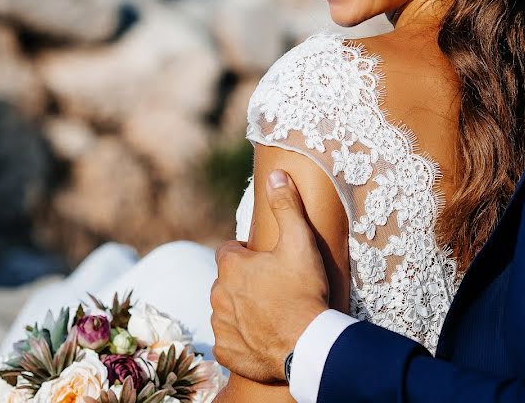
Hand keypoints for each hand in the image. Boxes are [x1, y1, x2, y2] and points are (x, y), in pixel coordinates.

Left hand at [211, 170, 329, 382]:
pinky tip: (263, 338)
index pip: (229, 251)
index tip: (267, 261)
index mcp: (231, 267)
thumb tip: (275, 173)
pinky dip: (242, 339)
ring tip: (272, 314)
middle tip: (274, 288)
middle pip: (227, 282)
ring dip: (242, 310)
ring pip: (226, 311)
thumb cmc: (304, 290)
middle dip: (245, 283)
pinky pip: (229, 341)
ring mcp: (221, 325)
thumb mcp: (299, 240)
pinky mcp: (227, 351)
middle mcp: (218, 294)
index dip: (247, 254)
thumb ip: (286, 205)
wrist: (307, 344)